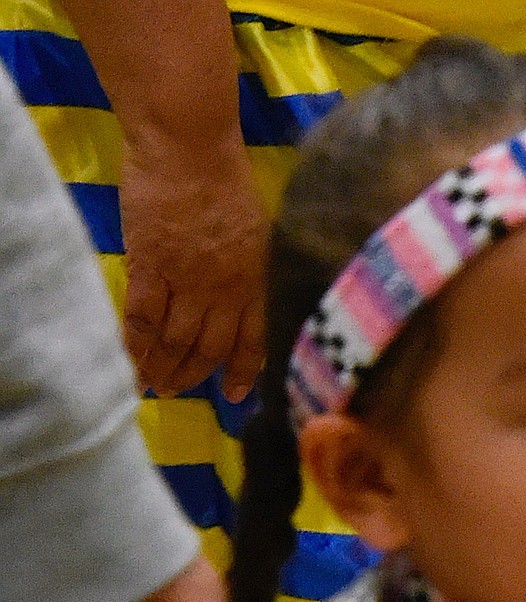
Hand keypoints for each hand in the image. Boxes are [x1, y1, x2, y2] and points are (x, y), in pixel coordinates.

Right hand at [120, 129, 267, 402]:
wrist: (187, 140)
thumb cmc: (223, 172)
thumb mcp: (255, 228)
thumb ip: (250, 268)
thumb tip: (242, 299)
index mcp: (254, 280)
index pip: (252, 341)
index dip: (242, 372)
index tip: (234, 396)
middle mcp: (223, 290)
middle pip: (207, 348)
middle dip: (192, 376)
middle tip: (176, 391)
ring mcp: (185, 281)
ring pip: (174, 341)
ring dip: (162, 367)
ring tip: (151, 384)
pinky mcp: (149, 267)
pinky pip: (141, 319)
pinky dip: (135, 344)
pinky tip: (130, 360)